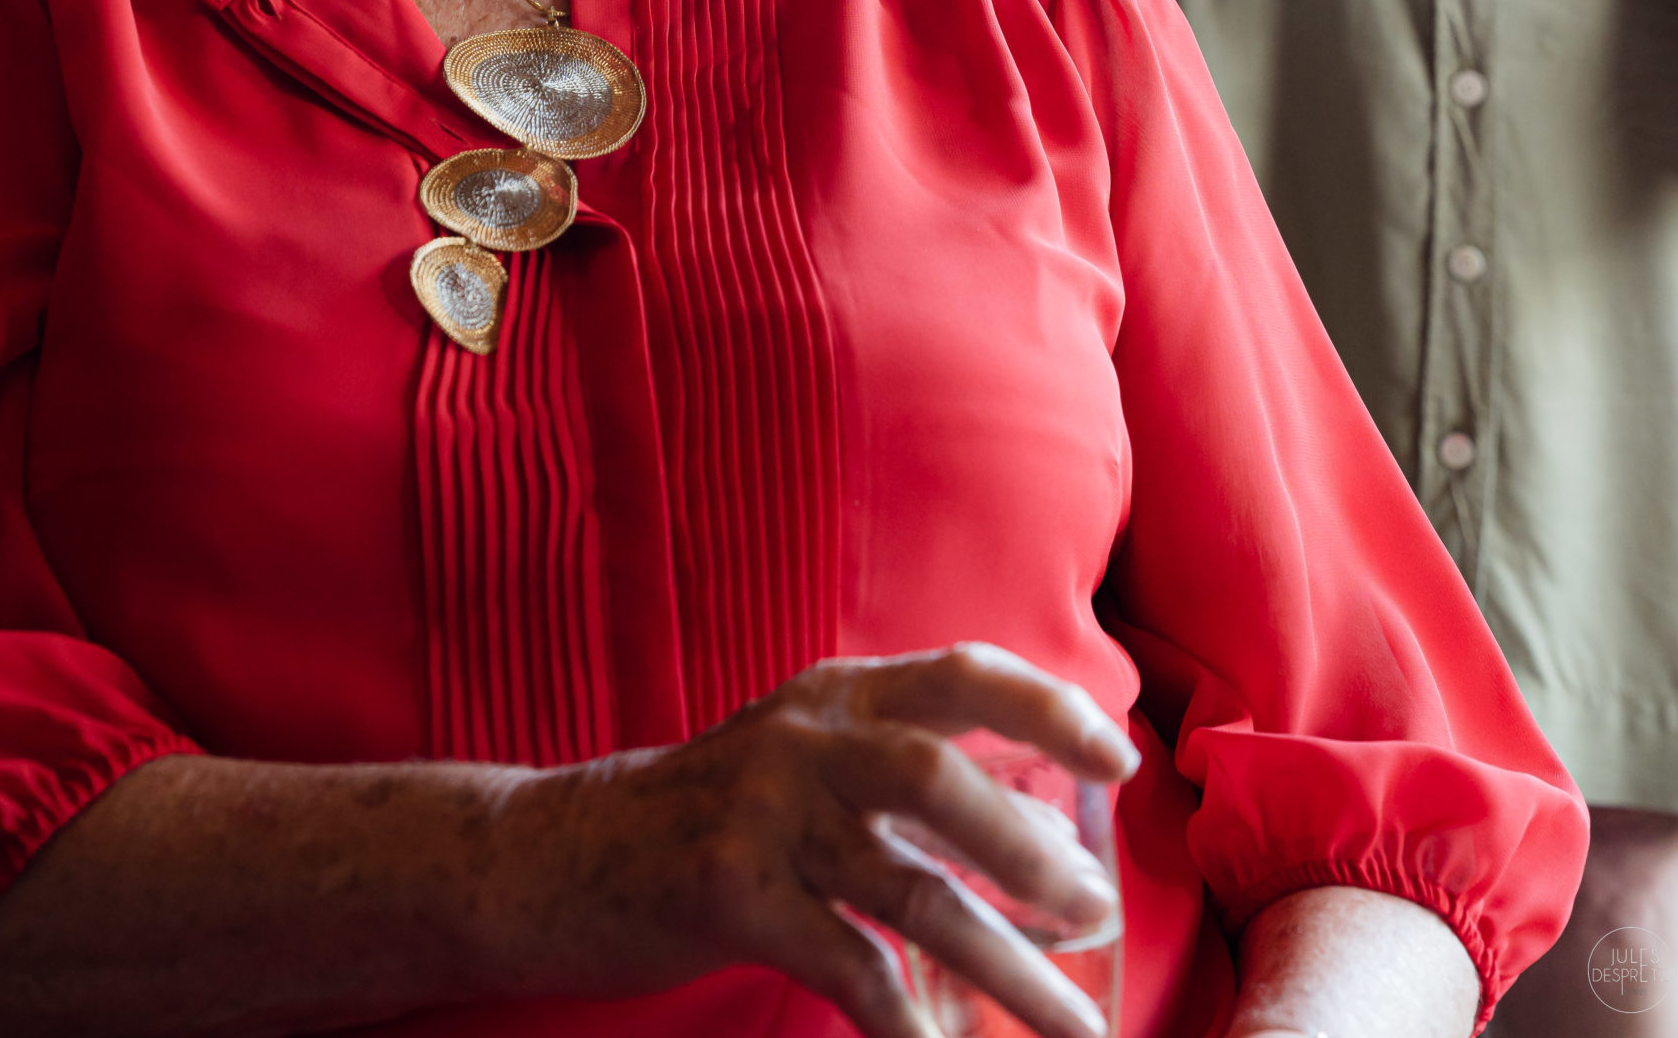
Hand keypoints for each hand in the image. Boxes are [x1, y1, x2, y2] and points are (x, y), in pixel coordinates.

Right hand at [496, 643, 1134, 1037]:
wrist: (558, 852)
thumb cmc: (704, 814)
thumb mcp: (799, 758)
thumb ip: (894, 774)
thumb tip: (1030, 828)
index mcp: (835, 695)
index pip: (961, 674)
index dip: (1047, 706)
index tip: (1119, 753)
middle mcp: (804, 738)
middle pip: (939, 774)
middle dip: (1031, 848)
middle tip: (1096, 911)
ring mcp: (763, 813)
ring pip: (909, 887)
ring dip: (1003, 961)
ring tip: (1068, 1018)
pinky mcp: (729, 893)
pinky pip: (846, 964)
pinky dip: (905, 1017)